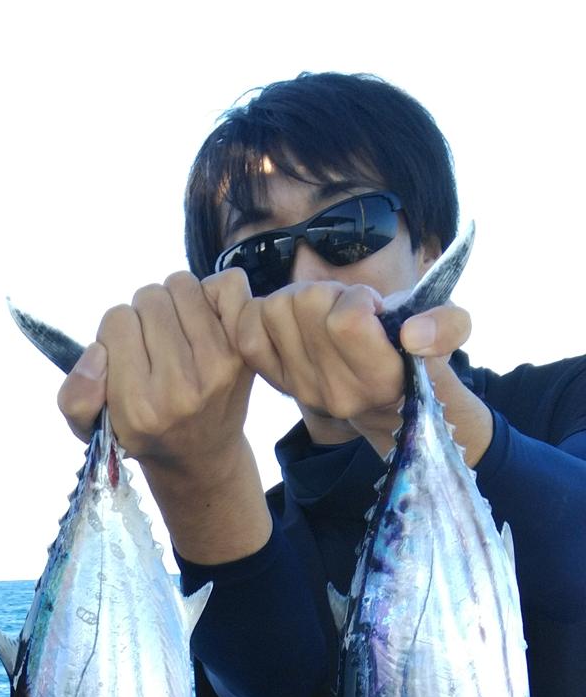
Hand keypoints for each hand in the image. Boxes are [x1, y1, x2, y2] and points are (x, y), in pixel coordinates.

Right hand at [57, 270, 270, 566]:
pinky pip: (229, 285)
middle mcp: (180, 389)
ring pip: (182, 286)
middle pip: (149, 298)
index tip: (125, 355)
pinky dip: (215, 293)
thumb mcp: (93, 430)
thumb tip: (97, 352)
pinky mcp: (244, 352)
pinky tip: (206, 320)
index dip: (115, 332)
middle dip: (144, 315)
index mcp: (139, 408)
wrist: (200, 457)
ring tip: (175, 331)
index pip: (116, 321)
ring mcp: (218, 368)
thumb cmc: (144, 434)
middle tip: (151, 343)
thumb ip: (75, 396)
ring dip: (174, 301)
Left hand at [235, 281, 473, 448]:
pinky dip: (260, 313)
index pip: (347, 319)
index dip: (358, 298)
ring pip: (274, 309)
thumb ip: (448, 326)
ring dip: (297, 299)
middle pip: (305, 304)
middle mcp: (335, 393)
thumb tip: (414, 334)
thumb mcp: (451, 332)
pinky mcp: (275, 383)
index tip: (372, 308)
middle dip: (327, 292)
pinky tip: (288, 318)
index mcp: (379, 380)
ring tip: (323, 316)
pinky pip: (246, 332)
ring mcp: (301, 390)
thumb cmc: (417, 354)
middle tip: (344, 308)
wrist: (389, 403)